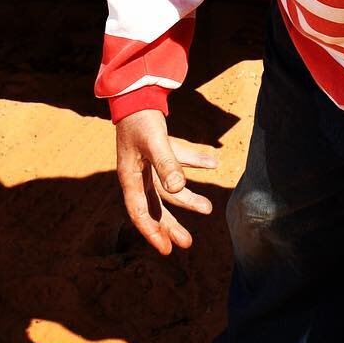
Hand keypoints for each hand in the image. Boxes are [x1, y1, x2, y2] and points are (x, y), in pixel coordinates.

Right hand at [115, 109, 216, 255]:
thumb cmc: (141, 119)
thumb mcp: (154, 141)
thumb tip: (178, 188)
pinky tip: (213, 164)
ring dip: (188, 198)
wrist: (137, 93)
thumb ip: (166, 163)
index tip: (166, 249)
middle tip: (187, 243)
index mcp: (130, 178)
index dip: (152, 232)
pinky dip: (194, 164)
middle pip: (155, 207)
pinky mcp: (159, 151)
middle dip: (171, 226)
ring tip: (208, 208)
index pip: (139, 212)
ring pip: (169, 189)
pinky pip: (178, 163)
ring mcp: (148, 164)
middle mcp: (138, 175)